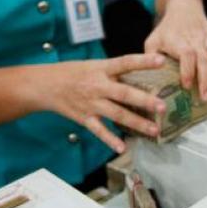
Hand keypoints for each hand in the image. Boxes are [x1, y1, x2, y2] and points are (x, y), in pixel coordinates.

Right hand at [41, 54, 168, 153]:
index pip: (125, 63)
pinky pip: (99, 130)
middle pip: (124, 93)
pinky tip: (122, 147)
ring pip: (117, 114)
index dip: (143, 61)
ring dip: (137, 122)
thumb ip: (115, 70)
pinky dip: (110, 140)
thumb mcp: (94, 65)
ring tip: (154, 129)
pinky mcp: (84, 118)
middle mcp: (97, 86)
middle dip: (144, 100)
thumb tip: (141, 72)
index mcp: (101, 69)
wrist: (44, 85)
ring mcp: (91, 103)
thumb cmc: (72, 72)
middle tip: (162, 106)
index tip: (161, 60)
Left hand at [144, 0, 206, 101]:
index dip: (188, 70)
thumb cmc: (167, 29)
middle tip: (206, 98)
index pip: (186, 55)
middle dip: (206, 79)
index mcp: (179, 41)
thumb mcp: (153, 40)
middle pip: (204, 58)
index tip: (187, 86)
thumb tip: (149, 76)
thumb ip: (151, 56)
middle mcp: (196, 39)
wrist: (184, 7)